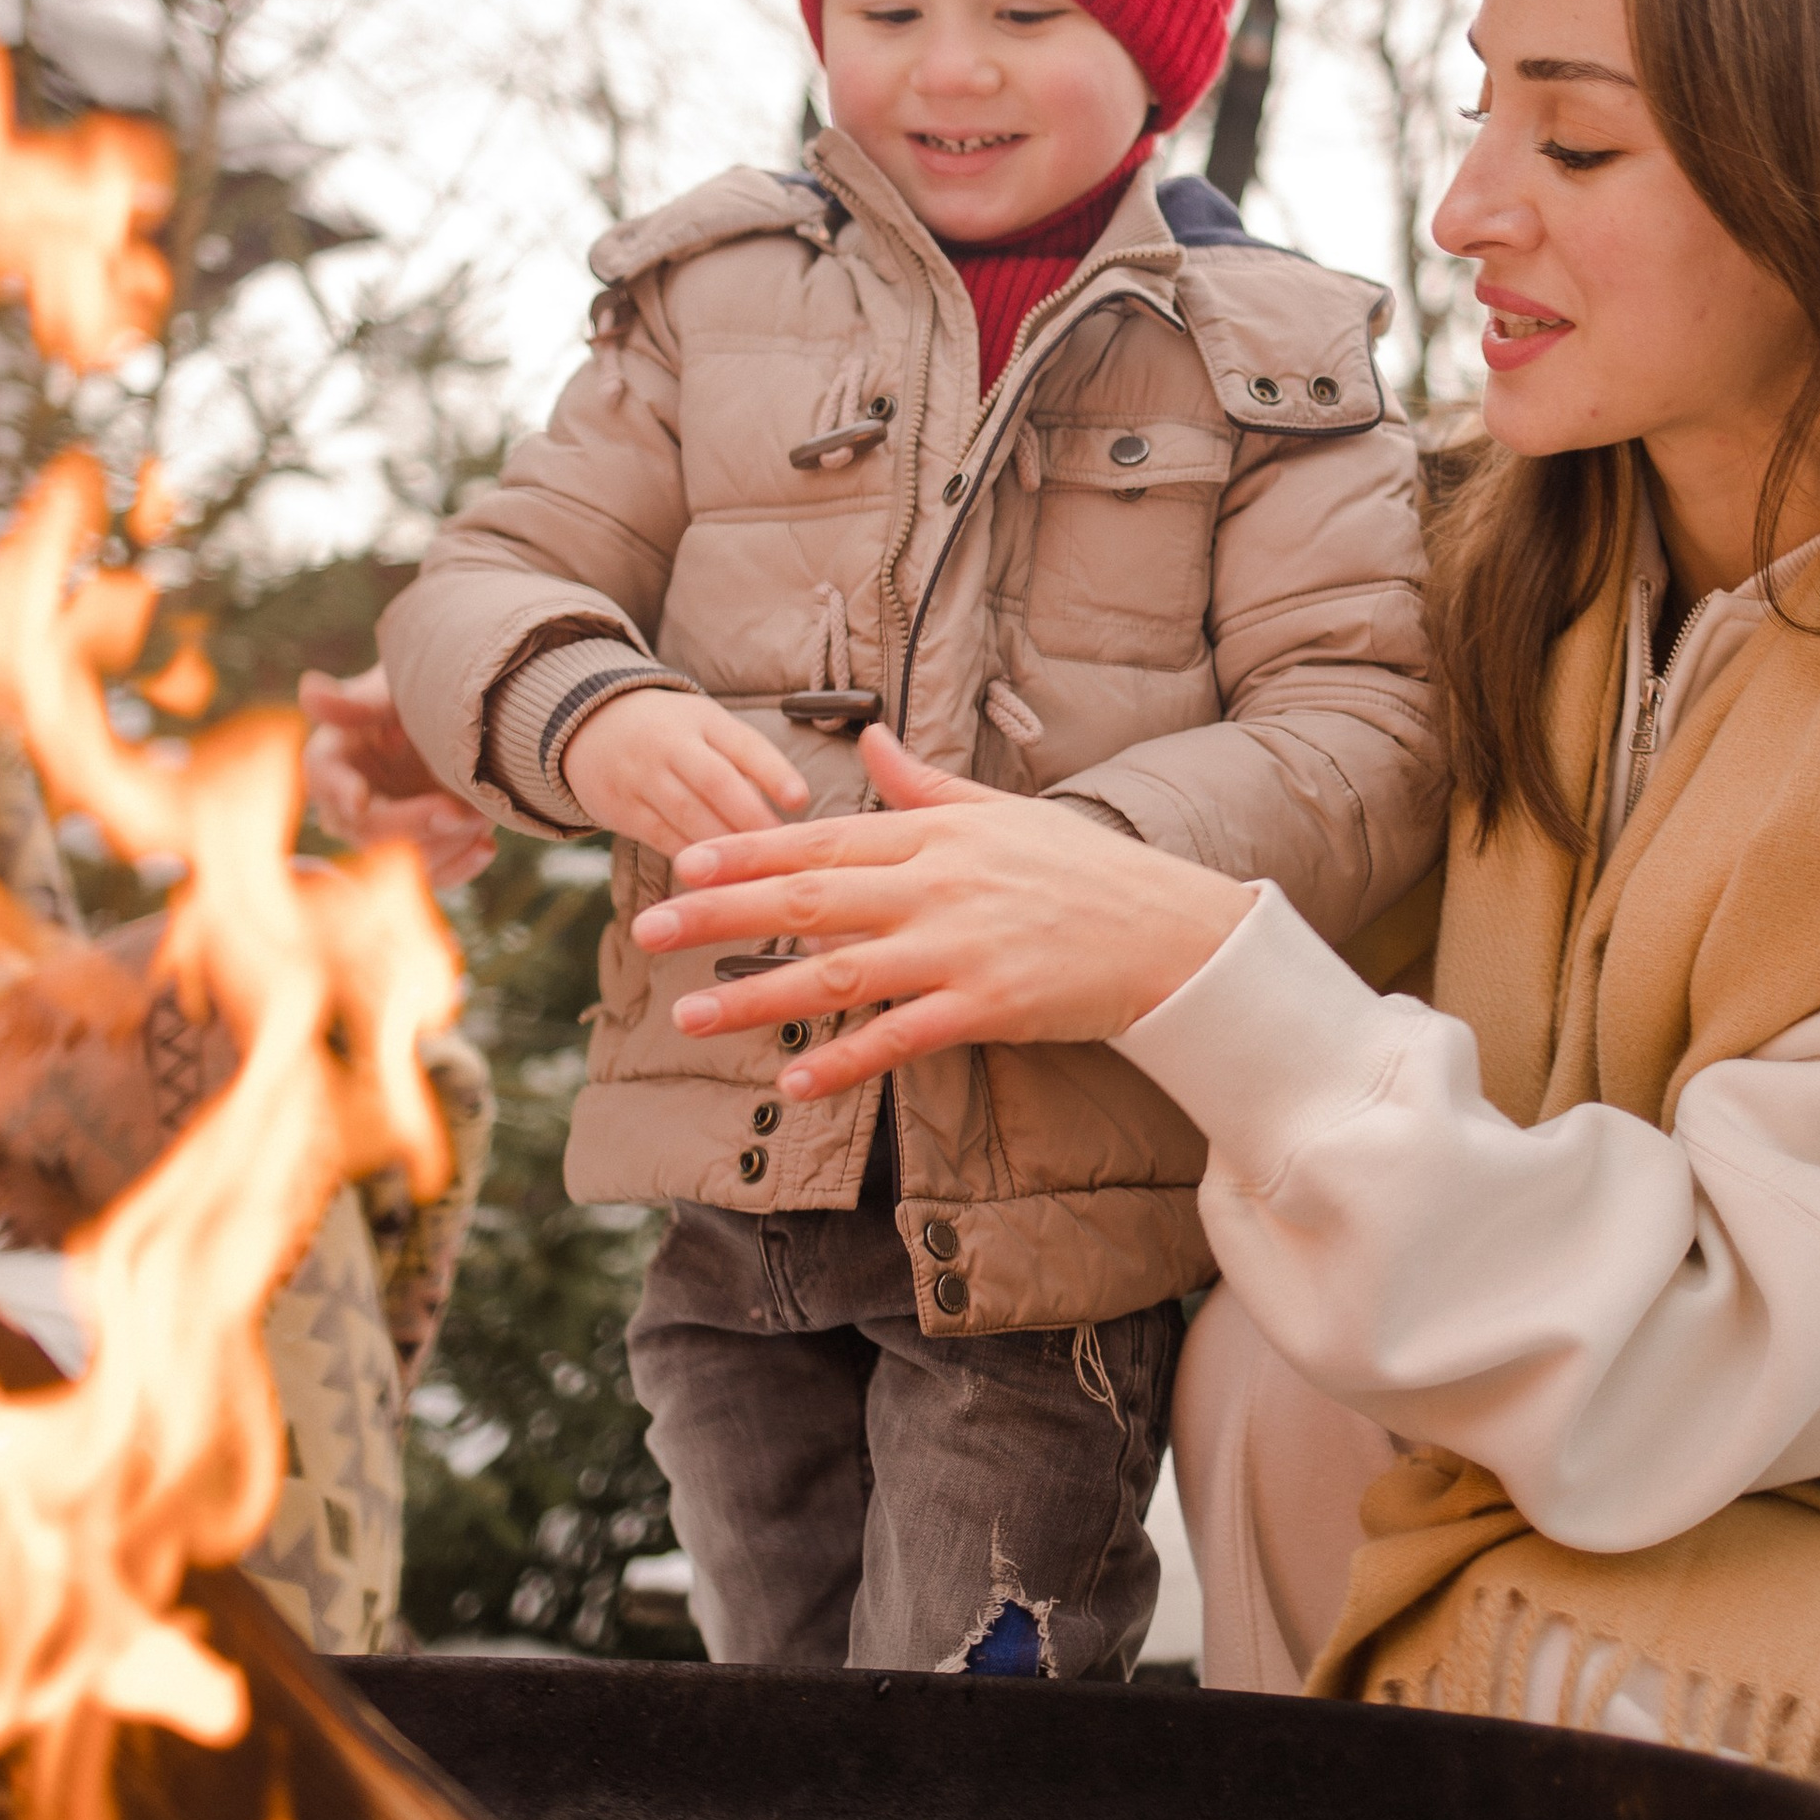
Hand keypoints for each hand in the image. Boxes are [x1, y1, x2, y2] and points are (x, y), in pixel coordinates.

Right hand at [298, 666, 496, 887]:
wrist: (464, 719)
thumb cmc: (420, 692)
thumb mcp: (394, 691)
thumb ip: (359, 702)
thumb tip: (309, 689)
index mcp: (333, 758)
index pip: (323, 777)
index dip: (337, 790)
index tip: (359, 798)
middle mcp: (350, 803)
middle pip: (366, 829)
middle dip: (411, 824)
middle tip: (459, 811)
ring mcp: (385, 832)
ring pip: (401, 861)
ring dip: (444, 846)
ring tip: (481, 818)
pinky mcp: (418, 850)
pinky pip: (432, 875)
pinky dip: (460, 865)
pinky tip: (486, 845)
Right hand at [564, 684, 814, 850]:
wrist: (591, 728)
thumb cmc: (673, 734)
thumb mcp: (707, 727)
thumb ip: (744, 761)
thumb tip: (790, 810)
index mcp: (703, 719)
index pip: (743, 743)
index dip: (773, 771)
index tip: (800, 800)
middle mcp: (671, 743)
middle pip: (715, 782)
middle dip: (750, 818)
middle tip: (782, 851)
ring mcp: (641, 776)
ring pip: (687, 814)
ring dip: (724, 846)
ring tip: (756, 873)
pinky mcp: (621, 808)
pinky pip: (661, 837)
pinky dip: (691, 858)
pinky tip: (716, 879)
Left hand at [631, 724, 1253, 1096]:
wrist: (1170, 931)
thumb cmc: (1086, 872)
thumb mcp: (1004, 811)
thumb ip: (925, 784)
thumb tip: (871, 741)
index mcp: (936, 836)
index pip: (823, 839)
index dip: (747, 852)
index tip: (683, 863)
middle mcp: (937, 886)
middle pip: (810, 899)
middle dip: (723, 915)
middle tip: (648, 931)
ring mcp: (961, 948)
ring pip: (839, 972)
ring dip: (759, 995)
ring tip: (690, 1016)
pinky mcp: (989, 1006)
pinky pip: (901, 1036)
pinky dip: (846, 1059)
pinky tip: (793, 1079)